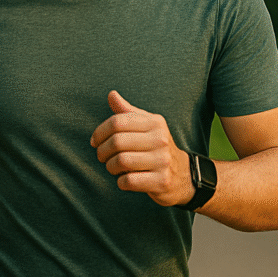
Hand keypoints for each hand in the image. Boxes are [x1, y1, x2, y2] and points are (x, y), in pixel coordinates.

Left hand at [90, 91, 194, 206]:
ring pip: (121, 161)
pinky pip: (129, 181)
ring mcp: (163, 161)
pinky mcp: (162, 181)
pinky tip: (124, 179)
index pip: (117, 122)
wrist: (183, 175)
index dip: (100, 132)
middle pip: (117, 142)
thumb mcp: (147, 126)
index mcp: (155, 122)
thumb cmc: (156, 147)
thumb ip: (128, 112)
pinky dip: (120, 181)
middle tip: (102, 157)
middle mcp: (161, 139)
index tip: (95, 141)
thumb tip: (112, 94)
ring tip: (113, 167)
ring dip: (110, 167)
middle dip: (102, 151)